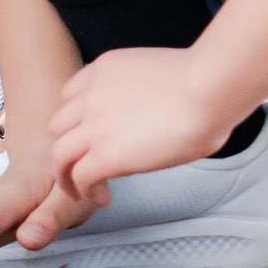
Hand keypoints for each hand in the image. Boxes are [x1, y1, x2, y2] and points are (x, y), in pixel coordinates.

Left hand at [48, 45, 244, 198]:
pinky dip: (86, 192)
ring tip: (82, 191)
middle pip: (59, 126)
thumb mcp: (158, 75)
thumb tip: (157, 112)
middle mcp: (91, 94)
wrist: (208, 89)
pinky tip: (103, 198)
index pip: (71, 95)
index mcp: (104, 69)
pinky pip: (80, 178)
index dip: (78, 120)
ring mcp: (94, 124)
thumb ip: (142, 92)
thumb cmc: (204, 83)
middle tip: (86, 165)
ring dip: (68, 176)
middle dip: (69, 147)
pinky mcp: (105, 154)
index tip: (92, 136)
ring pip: (60, 155)